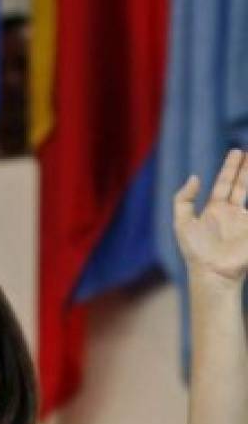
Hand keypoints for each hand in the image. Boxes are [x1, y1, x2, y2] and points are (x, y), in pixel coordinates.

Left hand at [174, 148, 247, 285]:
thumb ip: (183, 200)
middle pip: (242, 185)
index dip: (231, 167)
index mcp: (216, 209)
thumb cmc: (196, 251)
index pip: (225, 183)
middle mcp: (232, 212)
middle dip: (246, 168)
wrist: (212, 272)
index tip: (238, 152)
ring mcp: (245, 221)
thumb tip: (195, 177)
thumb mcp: (182, 224)